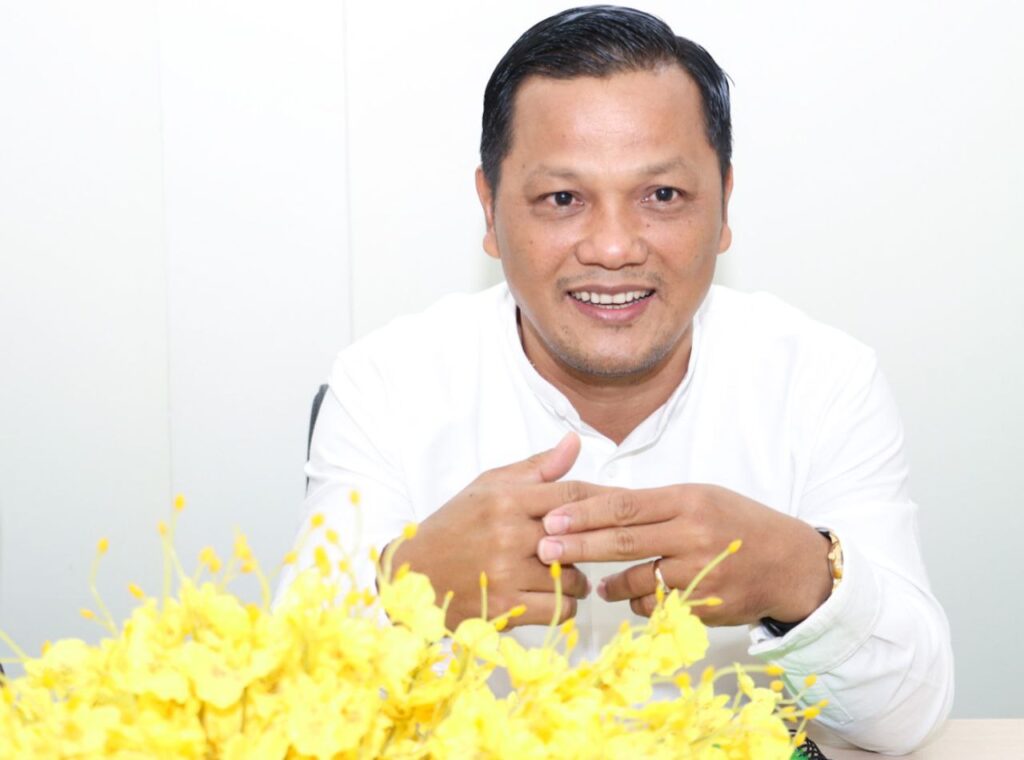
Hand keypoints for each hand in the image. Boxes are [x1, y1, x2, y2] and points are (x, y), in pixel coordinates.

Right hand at [392, 433, 607, 628]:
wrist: (414, 575)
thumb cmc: (455, 527)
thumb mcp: (490, 487)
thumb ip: (537, 468)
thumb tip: (574, 442)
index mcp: (506, 498)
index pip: (572, 494)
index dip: (605, 500)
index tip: (624, 508)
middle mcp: (508, 533)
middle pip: (579, 536)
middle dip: (593, 541)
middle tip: (594, 543)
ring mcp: (506, 572)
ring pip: (573, 576)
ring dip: (574, 576)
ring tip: (557, 571)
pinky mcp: (505, 606)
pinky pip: (561, 607)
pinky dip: (563, 603)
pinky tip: (550, 594)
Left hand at [537, 484, 831, 625]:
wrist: (789, 563)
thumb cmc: (737, 522)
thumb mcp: (700, 498)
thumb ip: (654, 505)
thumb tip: (600, 509)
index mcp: (687, 500)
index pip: (624, 506)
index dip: (584, 514)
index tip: (552, 519)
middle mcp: (692, 533)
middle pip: (623, 541)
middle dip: (578, 546)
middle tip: (545, 550)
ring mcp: (699, 571)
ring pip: (637, 580)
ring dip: (610, 583)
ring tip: (595, 584)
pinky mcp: (704, 604)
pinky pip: (657, 606)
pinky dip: (641, 602)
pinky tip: (637, 597)